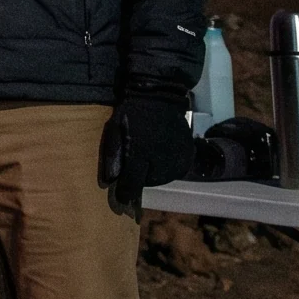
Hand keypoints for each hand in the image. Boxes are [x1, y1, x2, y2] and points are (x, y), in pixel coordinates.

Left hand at [97, 87, 193, 209]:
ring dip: (154, 174)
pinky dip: (168, 168)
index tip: (121, 201)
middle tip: (136, 165)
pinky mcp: (188, 155)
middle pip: (149, 182)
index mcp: (140, 153)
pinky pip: (176, 170)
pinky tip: (162, 156)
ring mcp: (177, 158)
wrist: (160, 97)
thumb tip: (110, 180)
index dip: (125, 193)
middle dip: (140, 178)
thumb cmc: (132, 113)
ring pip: (163, 178)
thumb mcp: (114, 130)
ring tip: (149, 160)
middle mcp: (161, 160)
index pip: (132, 182)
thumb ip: (112, 155)